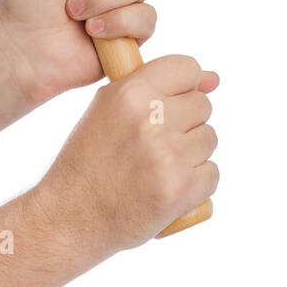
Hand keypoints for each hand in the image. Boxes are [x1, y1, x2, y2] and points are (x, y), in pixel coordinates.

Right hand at [28, 56, 219, 257]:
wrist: (71, 217)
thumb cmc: (90, 160)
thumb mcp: (107, 109)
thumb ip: (153, 87)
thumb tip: (214, 78)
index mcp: (130, 92)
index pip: (188, 68)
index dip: (185, 86)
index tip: (173, 103)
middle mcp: (151, 119)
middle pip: (204, 106)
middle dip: (187, 123)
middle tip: (158, 143)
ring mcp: (168, 155)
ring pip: (209, 139)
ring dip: (192, 154)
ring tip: (158, 167)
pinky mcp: (181, 188)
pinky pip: (212, 174)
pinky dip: (197, 184)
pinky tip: (167, 187)